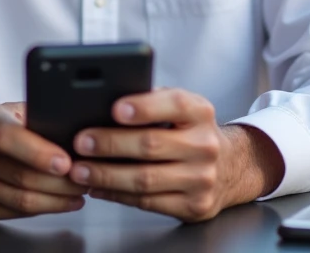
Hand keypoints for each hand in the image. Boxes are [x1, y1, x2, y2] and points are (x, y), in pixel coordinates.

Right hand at [0, 102, 87, 221]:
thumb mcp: (8, 113)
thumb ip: (35, 119)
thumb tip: (76, 131)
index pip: (8, 137)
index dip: (39, 152)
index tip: (66, 162)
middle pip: (22, 175)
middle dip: (62, 181)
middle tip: (85, 178)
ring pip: (22, 199)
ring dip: (58, 199)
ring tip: (79, 192)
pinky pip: (16, 212)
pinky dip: (44, 208)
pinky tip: (60, 201)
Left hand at [67, 89, 282, 222]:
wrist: (230, 167)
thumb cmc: (191, 132)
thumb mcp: (182, 109)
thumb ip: (151, 102)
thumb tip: (102, 103)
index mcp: (200, 113)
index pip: (174, 104)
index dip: (144, 106)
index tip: (115, 109)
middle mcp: (205, 145)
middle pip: (151, 145)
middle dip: (110, 143)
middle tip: (81, 142)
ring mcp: (201, 179)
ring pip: (145, 179)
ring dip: (106, 175)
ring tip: (79, 170)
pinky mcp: (193, 206)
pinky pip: (147, 202)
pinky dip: (116, 194)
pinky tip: (97, 187)